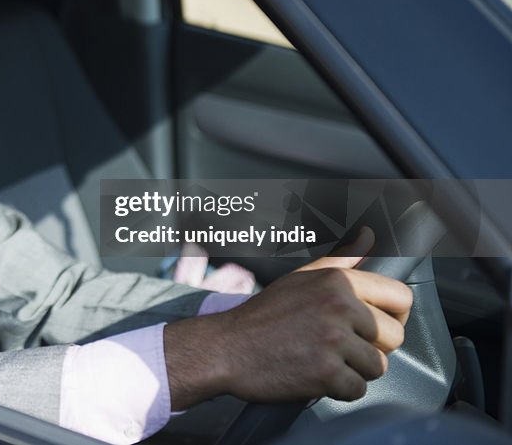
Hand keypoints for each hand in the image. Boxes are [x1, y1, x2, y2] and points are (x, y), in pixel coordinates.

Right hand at [163, 244, 411, 409]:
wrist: (225, 348)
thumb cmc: (263, 315)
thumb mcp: (301, 278)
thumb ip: (340, 260)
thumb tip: (368, 236)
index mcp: (337, 281)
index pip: (401, 297)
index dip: (395, 317)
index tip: (378, 327)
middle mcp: (339, 306)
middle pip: (394, 337)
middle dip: (371, 348)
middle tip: (339, 347)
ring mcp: (333, 340)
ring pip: (377, 366)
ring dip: (354, 371)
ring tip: (323, 360)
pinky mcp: (326, 373)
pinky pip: (357, 390)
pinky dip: (338, 390)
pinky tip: (315, 376)